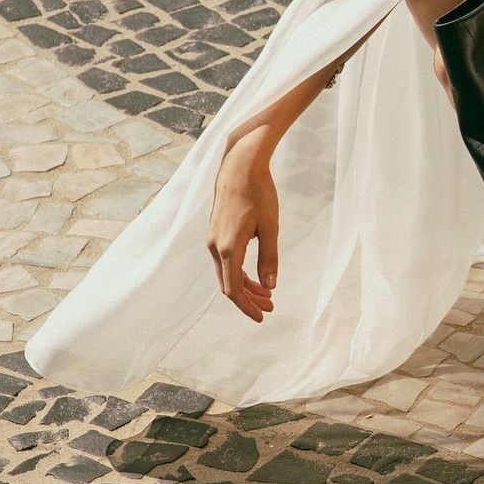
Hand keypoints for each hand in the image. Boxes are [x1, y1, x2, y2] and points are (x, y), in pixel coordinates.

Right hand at [207, 129, 278, 323]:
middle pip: (229, 284)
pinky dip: (239, 271)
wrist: (239, 166)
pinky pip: (225, 261)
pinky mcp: (215, 232)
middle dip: (249, 299)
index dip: (247, 307)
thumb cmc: (259, 193)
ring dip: (245, 286)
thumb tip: (271, 286)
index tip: (262, 317)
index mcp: (228, 248)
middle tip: (270, 306)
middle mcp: (215, 246)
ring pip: (226, 273)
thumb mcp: (271, 227)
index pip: (234, 289)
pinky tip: (255, 274)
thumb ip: (270, 258)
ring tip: (267, 293)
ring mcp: (212, 239)